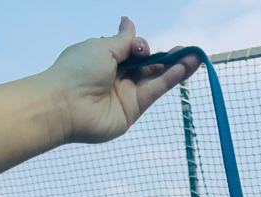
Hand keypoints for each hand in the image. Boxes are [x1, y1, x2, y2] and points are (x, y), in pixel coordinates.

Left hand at [47, 17, 200, 143]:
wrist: (65, 103)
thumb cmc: (78, 70)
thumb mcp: (103, 47)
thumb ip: (123, 39)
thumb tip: (129, 21)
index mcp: (108, 59)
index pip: (134, 50)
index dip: (142, 46)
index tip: (139, 47)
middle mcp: (118, 77)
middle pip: (148, 66)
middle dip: (168, 58)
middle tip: (189, 50)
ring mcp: (126, 95)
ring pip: (155, 79)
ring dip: (176, 69)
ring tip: (196, 59)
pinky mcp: (132, 111)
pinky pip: (153, 92)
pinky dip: (167, 81)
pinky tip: (181, 70)